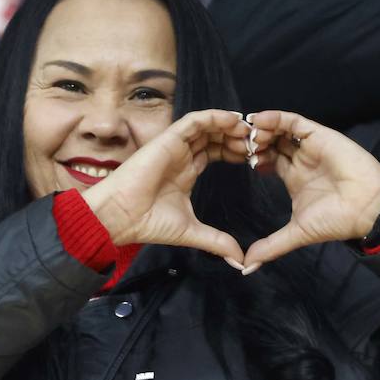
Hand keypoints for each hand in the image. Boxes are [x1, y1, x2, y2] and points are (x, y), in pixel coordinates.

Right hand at [83, 110, 250, 267]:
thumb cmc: (148, 223)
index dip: (235, 152)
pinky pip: (194, 121)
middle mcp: (182, 157)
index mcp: (186, 173)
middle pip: (214, 137)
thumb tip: (241, 262)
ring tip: (248, 131)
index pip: (215, 153)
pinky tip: (232, 120)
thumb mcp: (192, 232)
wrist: (122, 217)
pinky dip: (214, 117)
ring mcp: (175, 146)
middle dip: (236, 137)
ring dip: (229, 125)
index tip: (256, 157)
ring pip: (206, 126)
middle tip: (258, 142)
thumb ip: (218, 242)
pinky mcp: (168, 139)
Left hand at [241, 110, 379, 271]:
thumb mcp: (296, 233)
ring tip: (247, 135)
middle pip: (271, 142)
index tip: (233, 161)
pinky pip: (294, 121)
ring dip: (261, 129)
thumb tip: (246, 267)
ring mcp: (310, 146)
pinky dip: (276, 118)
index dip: (251, 158)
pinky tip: (259, 120)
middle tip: (236, 145)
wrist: (368, 210)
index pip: (267, 160)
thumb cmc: (338, 221)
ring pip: (280, 129)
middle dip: (252, 142)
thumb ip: (270, 247)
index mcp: (294, 177)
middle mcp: (301, 159)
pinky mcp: (320, 136)